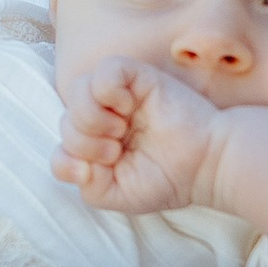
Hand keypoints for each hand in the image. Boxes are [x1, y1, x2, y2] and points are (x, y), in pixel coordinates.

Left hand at [55, 59, 231, 214]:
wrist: (207, 166)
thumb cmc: (167, 179)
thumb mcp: (117, 196)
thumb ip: (88, 186)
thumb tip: (76, 163)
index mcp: (96, 143)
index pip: (60, 146)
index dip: (69, 161)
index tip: (102, 170)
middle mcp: (104, 116)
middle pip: (64, 119)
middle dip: (83, 142)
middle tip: (115, 152)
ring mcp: (120, 95)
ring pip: (77, 90)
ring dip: (90, 117)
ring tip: (119, 130)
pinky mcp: (139, 77)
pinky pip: (106, 69)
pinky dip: (107, 89)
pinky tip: (125, 105)